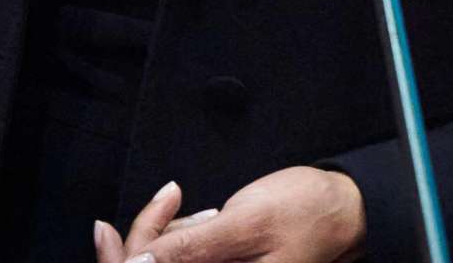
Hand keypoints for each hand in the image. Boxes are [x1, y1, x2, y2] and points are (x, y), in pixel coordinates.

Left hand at [93, 169, 365, 262]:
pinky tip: (209, 216)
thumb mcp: (247, 223)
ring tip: (210, 209)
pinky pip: (180, 257)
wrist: (345, 208)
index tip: (107, 227)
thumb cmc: (307, 213)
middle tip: (173, 196)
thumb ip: (193, 248)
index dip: (120, 260)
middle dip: (149, 236)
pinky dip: (184, 233)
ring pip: (161, 262)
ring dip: (170, 232)